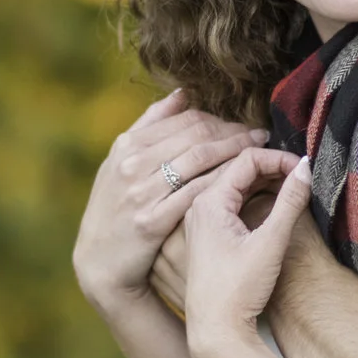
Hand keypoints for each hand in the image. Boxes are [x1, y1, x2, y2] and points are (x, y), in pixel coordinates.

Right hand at [72, 90, 268, 313]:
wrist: (98, 262)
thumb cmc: (116, 210)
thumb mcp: (121, 164)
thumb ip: (150, 127)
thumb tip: (183, 95)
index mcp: (127, 145)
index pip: (185, 119)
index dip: (220, 120)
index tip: (242, 125)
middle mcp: (132, 164)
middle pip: (197, 135)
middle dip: (234, 132)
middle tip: (259, 136)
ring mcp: (140, 192)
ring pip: (200, 158)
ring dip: (236, 151)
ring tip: (259, 152)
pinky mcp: (151, 221)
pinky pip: (197, 192)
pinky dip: (224, 181)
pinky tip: (244, 181)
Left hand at [179, 149, 315, 357]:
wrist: (215, 332)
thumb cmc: (239, 291)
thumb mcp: (270, 243)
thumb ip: (290, 202)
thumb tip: (307, 168)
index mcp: (208, 202)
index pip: (246, 159)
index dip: (279, 158)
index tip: (305, 169)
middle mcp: (196, 207)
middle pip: (235, 167)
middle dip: (270, 164)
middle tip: (301, 173)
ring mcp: (197, 221)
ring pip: (230, 184)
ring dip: (260, 179)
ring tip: (290, 184)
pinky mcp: (202, 236)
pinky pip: (226, 202)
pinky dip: (250, 195)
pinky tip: (270, 203)